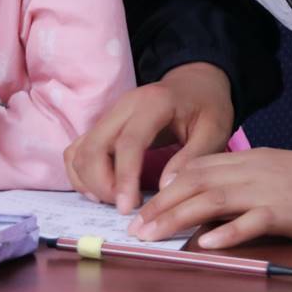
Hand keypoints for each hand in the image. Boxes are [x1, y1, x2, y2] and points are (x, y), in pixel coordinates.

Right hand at [64, 62, 232, 214]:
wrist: (195, 83)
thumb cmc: (207, 107)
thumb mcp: (215, 130)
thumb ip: (192, 159)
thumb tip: (165, 189)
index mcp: (153, 104)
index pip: (128, 142)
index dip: (124, 178)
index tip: (127, 208)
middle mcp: (123, 106)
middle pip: (94, 148)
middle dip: (102, 185)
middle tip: (125, 208)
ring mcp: (109, 115)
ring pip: (80, 152)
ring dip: (90, 182)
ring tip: (117, 200)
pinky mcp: (102, 125)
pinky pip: (77, 150)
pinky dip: (81, 174)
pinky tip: (101, 191)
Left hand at [128, 129, 291, 248]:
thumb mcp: (280, 175)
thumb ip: (247, 183)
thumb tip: (211, 205)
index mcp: (251, 159)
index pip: (196, 167)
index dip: (164, 187)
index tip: (139, 208)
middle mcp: (256, 169)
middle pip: (196, 183)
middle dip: (160, 206)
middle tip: (133, 229)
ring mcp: (273, 188)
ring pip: (215, 199)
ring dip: (179, 218)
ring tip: (153, 235)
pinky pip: (254, 220)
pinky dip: (229, 231)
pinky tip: (208, 243)